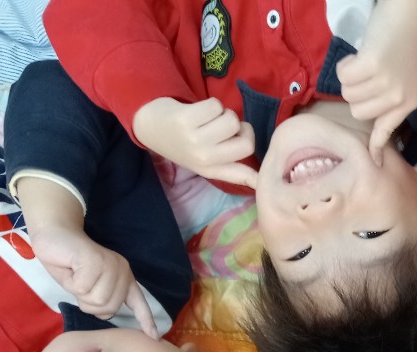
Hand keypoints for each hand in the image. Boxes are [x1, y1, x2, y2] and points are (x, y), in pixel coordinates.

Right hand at [29, 224, 157, 336]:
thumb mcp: (87, 287)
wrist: (55, 234)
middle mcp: (122, 271)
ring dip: (79, 293)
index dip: (145, 320)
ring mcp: (111, 265)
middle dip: (88, 303)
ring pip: (97, 300)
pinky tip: (70, 269)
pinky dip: (72, 283)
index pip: (139, 303)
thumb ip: (99, 299)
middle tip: (79, 284)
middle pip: (109, 307)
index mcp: (124, 278)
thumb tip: (106, 315)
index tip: (154, 338)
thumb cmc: (70, 264)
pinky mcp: (96, 261)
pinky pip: (83, 288)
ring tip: (75, 276)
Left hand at [132, 97, 257, 188]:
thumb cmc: (184, 143)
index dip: (259, 176)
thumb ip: (233, 169)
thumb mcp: (206, 162)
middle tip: (224, 127)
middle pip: (246, 141)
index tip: (266, 179)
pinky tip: (199, 111)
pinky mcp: (185, 120)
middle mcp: (204, 158)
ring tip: (209, 118)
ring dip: (224, 113)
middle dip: (240, 128)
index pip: (243, 174)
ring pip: (232, 119)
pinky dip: (211, 104)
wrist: (149, 126)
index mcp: (211, 170)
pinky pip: (216, 105)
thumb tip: (260, 182)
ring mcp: (194, 140)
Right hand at [337, 0, 416, 163]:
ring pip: (348, 94)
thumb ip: (388, 102)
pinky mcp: (372, 66)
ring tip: (365, 63)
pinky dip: (345, 65)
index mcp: (407, 104)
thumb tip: (371, 129)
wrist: (406, 18)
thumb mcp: (402, 81)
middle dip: (355, 93)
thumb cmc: (399, 48)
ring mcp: (386, 82)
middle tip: (367, 76)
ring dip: (349, 77)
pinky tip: (359, 56)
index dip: (377, 146)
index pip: (387, 130)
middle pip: (357, 112)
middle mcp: (398, 97)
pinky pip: (344, 76)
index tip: (375, 163)